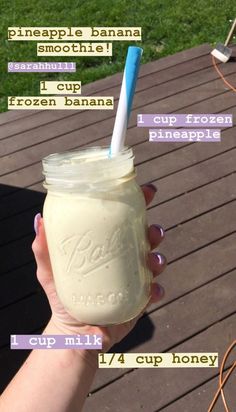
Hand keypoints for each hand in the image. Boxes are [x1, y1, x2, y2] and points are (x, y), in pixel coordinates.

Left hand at [32, 184, 165, 356]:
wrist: (73, 334)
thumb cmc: (61, 298)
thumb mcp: (50, 272)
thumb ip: (44, 249)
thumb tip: (40, 220)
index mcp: (106, 246)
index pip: (124, 219)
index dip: (138, 203)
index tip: (147, 192)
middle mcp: (123, 259)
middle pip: (145, 237)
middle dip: (154, 230)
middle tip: (152, 230)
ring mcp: (133, 279)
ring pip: (155, 261)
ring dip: (159, 258)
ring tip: (153, 261)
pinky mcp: (139, 300)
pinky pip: (154, 291)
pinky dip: (157, 289)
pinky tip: (153, 290)